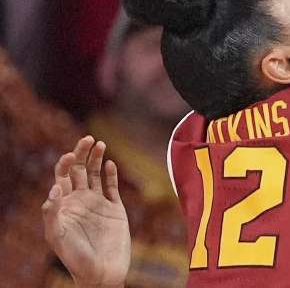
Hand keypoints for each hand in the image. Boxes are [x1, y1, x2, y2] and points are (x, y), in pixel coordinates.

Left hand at [42, 137, 129, 287]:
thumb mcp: (57, 235)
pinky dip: (111, 175)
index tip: (69, 155)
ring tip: (99, 144)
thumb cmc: (75, 257)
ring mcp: (97, 203)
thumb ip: (53, 212)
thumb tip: (55, 187)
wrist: (102, 272)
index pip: (62, 177)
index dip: (64, 163)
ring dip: (97, 159)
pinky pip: (112, 187)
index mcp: (64, 205)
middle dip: (82, 153)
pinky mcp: (114, 208)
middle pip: (78, 170)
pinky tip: (110, 164)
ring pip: (95, 174)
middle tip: (88, 138)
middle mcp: (80, 200)